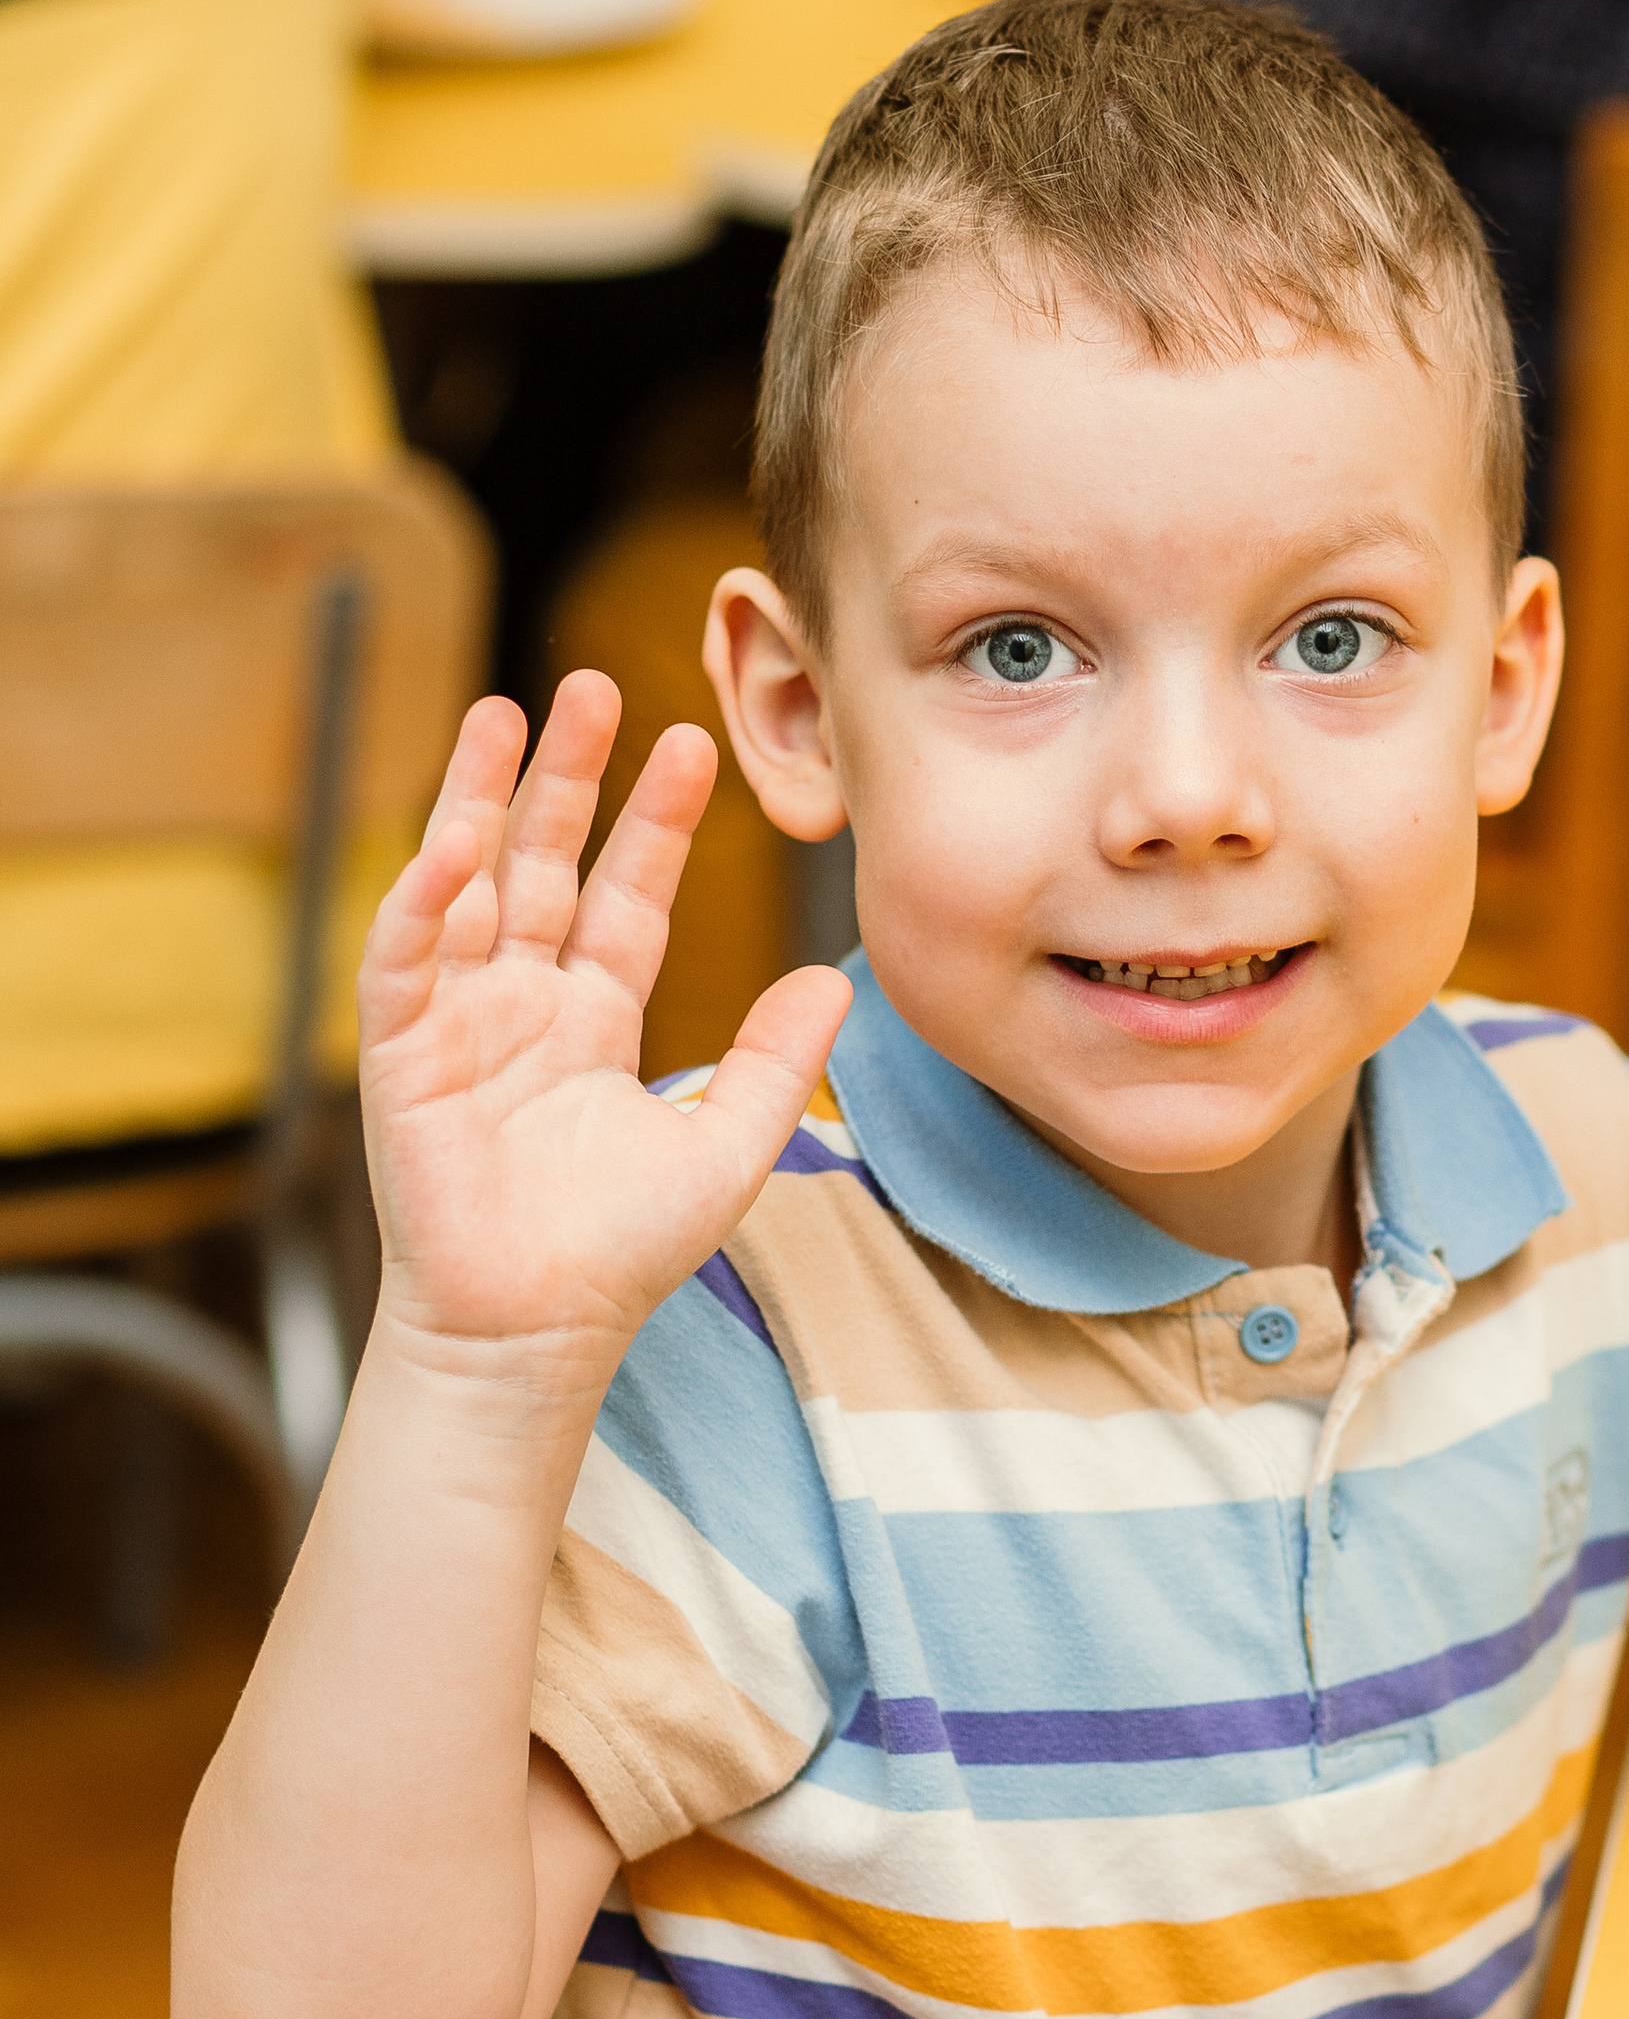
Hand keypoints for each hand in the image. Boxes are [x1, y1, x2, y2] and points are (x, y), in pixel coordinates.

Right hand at [357, 679, 851, 1397]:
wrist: (536, 1332)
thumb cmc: (620, 1256)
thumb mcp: (727, 1144)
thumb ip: (777, 1059)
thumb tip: (836, 974)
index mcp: (594, 1018)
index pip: (625, 895)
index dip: (652, 821)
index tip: (689, 743)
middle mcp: (524, 1003)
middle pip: (542, 862)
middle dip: (564, 775)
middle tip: (592, 685)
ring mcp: (459, 1022)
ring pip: (466, 884)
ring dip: (478, 798)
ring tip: (504, 711)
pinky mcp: (402, 1055)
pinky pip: (405, 957)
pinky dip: (423, 896)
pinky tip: (453, 838)